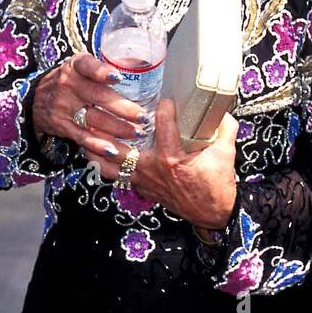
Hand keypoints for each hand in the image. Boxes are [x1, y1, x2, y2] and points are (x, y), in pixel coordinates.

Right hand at [32, 54, 146, 153]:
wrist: (36, 98)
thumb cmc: (70, 79)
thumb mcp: (80, 65)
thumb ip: (101, 68)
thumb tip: (137, 69)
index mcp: (75, 66)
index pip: (87, 66)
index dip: (101, 72)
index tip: (118, 78)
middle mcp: (68, 85)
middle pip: (98, 97)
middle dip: (123, 109)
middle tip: (143, 117)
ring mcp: (64, 107)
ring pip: (94, 119)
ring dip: (118, 129)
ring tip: (137, 133)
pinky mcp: (62, 126)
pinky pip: (83, 137)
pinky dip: (99, 145)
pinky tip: (115, 150)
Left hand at [95, 100, 237, 230]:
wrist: (213, 213)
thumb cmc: (217, 185)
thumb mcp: (225, 153)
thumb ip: (225, 128)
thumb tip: (223, 111)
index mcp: (171, 157)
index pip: (163, 123)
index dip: (164, 107)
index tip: (165, 99)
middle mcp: (152, 168)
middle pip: (119, 148)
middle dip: (106, 130)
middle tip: (99, 112)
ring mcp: (145, 180)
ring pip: (112, 166)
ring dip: (97, 151)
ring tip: (86, 135)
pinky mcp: (144, 189)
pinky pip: (119, 177)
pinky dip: (108, 166)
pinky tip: (100, 155)